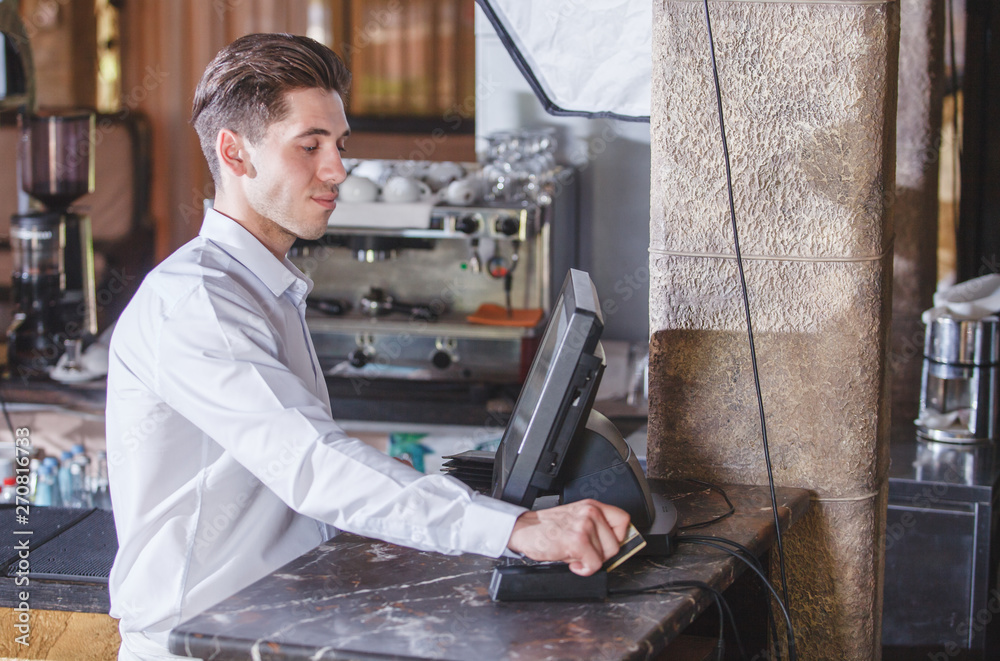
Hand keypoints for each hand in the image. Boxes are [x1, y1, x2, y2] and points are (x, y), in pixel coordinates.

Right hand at [506, 499, 630, 575]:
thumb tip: (612, 545)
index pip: (623, 520)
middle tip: (584, 553)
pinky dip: (584, 569)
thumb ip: (595, 528)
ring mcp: (584, 525)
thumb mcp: (575, 520)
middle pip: (616, 543)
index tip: (607, 544)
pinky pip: (594, 564)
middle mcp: (590, 512)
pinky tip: (573, 562)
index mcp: (592, 506)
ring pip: (605, 555)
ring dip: (590, 561)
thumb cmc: (547, 528)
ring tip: (575, 554)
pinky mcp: (577, 540)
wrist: (523, 530)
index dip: (618, 537)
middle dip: (601, 554)